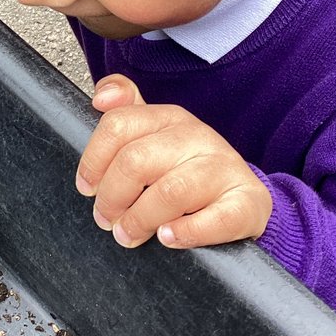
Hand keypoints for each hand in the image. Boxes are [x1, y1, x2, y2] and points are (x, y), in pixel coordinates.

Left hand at [75, 75, 271, 248]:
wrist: (244, 199)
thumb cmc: (188, 170)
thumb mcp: (155, 137)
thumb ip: (124, 111)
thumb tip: (100, 97)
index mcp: (169, 118)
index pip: (118, 125)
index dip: (93, 161)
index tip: (87, 188)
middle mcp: (198, 137)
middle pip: (136, 160)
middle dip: (112, 196)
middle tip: (106, 220)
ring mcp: (225, 168)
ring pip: (172, 192)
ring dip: (140, 220)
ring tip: (129, 235)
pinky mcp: (248, 203)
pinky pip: (216, 219)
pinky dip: (186, 233)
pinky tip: (167, 238)